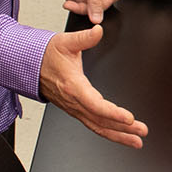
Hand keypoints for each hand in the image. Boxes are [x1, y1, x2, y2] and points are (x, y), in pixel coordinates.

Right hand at [39, 26, 147, 147]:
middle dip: (123, 129)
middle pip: (100, 120)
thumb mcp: (65, 42)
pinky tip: (120, 135)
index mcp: (73, 86)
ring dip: (118, 136)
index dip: (113, 113)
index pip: (95, 104)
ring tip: (137, 141)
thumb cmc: (46, 55)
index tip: (129, 118)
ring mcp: (74, 108)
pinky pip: (93, 125)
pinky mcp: (75, 110)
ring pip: (97, 127)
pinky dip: (108, 132)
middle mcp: (74, 101)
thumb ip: (84, 38)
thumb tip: (98, 31)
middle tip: (142, 132)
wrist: (29, 65)